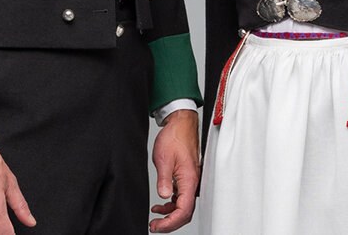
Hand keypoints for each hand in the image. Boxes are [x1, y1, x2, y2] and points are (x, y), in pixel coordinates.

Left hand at [149, 109, 199, 231]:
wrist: (180, 123)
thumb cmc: (175, 137)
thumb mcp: (163, 158)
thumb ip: (164, 179)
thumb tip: (163, 197)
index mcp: (189, 179)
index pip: (183, 211)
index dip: (170, 223)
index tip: (157, 226)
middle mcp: (192, 182)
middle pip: (185, 212)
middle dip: (170, 223)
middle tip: (155, 226)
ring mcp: (190, 180)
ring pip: (183, 206)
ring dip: (170, 214)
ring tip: (156, 216)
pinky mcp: (186, 177)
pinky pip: (181, 197)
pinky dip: (171, 204)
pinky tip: (162, 203)